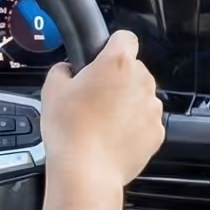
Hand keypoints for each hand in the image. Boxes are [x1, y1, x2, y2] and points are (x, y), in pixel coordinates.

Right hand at [39, 29, 164, 192]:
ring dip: (127, 103)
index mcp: (116, 63)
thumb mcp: (52, 90)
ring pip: (141, 96)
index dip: (112, 45)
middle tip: (94, 97)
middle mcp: (141, 81)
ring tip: (102, 122)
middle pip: (133, 69)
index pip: (125, 37)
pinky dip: (134, 126)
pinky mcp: (157, 132)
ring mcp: (152, 107)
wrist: (86, 171)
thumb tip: (67, 70)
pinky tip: (113, 137)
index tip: (103, 57)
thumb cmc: (69, 130)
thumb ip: (62, 70)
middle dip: (117, 79)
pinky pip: (146, 121)